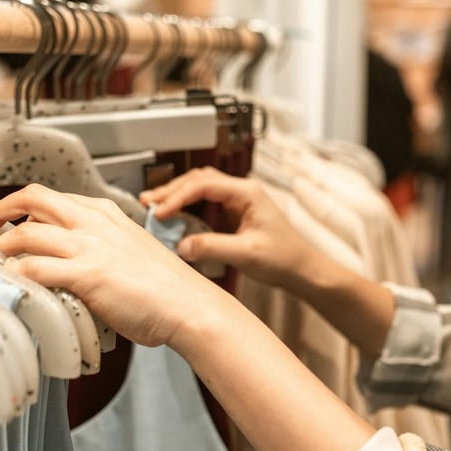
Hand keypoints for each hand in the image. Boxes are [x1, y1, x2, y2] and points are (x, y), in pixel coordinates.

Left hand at [0, 184, 240, 347]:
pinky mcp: (88, 275)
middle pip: (33, 198)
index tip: (8, 217)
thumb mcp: (132, 252)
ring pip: (27, 233)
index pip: (53, 197)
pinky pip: (37, 268)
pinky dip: (15, 275)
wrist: (190, 306)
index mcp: (105, 214)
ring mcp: (90, 247)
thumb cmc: (167, 289)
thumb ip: (101, 250)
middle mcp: (95, 223)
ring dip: (1, 248)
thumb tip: (74, 265)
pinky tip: (6, 284)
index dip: (22, 205)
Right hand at [141, 167, 319, 291]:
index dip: (178, 196)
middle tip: (147, 203)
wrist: (302, 270)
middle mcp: (241, 192)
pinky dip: (186, 208)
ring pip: (200, 189)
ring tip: (154, 206)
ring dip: (177, 196)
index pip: (204, 185)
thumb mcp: (246, 254)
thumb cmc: (285, 258)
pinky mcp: (233, 214)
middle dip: (171, 190)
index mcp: (247, 193)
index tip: (160, 211)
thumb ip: (212, 248)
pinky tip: (173, 216)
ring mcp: (238, 201)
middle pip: (198, 181)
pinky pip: (205, 203)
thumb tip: (182, 245)